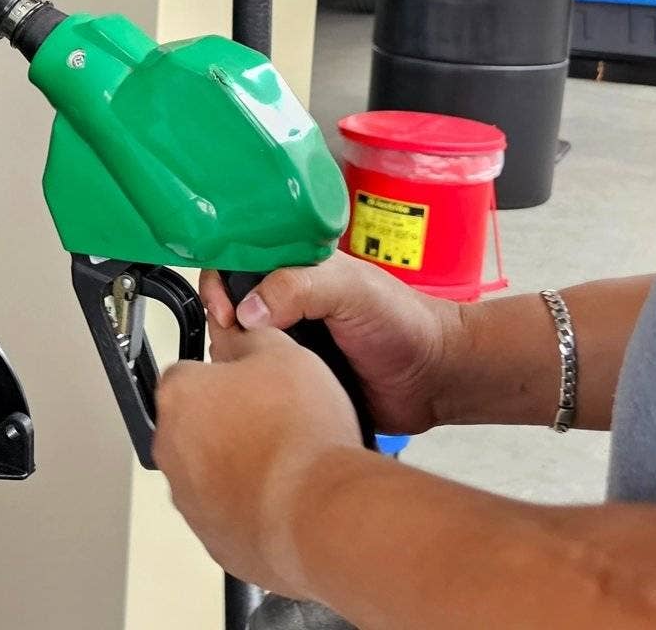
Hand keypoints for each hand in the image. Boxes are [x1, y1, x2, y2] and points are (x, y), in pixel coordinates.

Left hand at [155, 325, 360, 597]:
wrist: (320, 513)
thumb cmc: (301, 438)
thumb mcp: (285, 355)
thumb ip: (252, 338)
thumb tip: (243, 333)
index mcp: (178, 394)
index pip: (188, 373)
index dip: (225, 377)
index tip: (251, 385)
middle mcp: (171, 446)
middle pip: (194, 423)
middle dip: (228, 421)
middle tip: (272, 422)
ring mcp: (187, 494)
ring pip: (208, 469)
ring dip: (237, 464)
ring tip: (284, 461)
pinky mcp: (210, 533)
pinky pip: (226, 510)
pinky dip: (248, 503)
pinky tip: (283, 494)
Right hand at [199, 252, 466, 434]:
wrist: (436, 378)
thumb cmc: (406, 323)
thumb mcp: (351, 289)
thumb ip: (298, 287)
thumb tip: (247, 309)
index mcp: (294, 269)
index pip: (235, 264)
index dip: (218, 284)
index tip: (223, 309)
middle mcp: (285, 304)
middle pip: (229, 308)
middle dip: (224, 326)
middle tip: (237, 343)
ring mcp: (289, 342)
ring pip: (239, 348)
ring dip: (239, 359)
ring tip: (255, 369)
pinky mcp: (294, 377)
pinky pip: (260, 382)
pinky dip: (255, 386)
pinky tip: (264, 392)